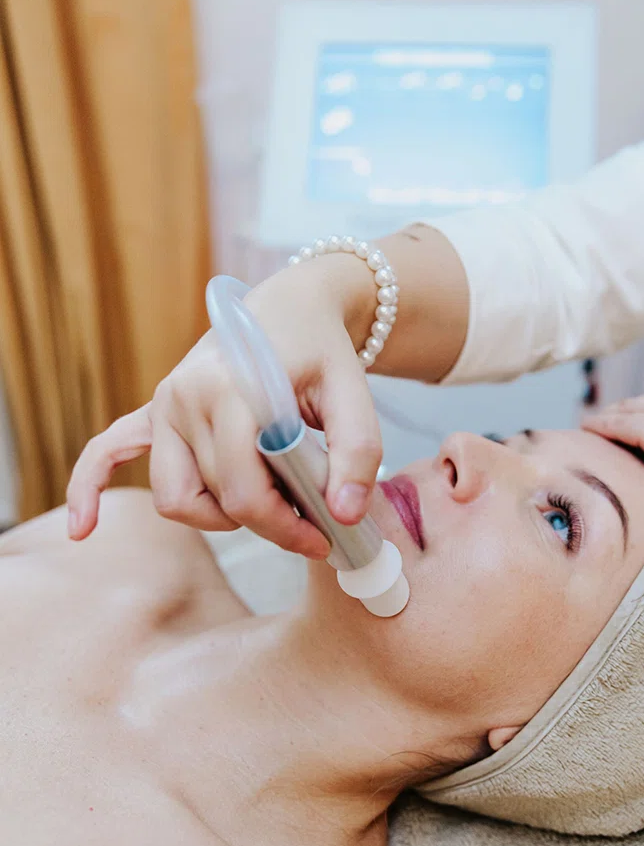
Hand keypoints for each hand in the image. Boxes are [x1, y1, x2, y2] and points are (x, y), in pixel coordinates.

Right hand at [66, 258, 382, 557]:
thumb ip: (357, 452)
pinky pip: (107, 452)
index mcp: (232, 389)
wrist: (293, 306)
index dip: (286, 528)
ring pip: (173, 495)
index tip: (322, 539)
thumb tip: (345, 515)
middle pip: (214, 498)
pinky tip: (84, 529)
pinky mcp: (154, 412)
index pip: (244, 490)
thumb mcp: (354, 394)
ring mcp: (164, 405)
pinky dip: (91, 488)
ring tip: (266, 500)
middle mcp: (185, 397)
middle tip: (310, 519)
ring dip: (217, 514)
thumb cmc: (323, 351)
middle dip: (266, 521)